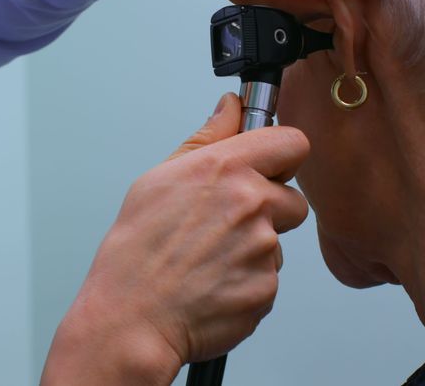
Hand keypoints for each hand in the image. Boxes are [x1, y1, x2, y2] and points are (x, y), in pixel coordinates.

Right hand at [41, 93, 309, 384]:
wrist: (131, 317)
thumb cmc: (137, 251)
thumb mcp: (160, 179)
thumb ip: (207, 139)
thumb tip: (230, 108)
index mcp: (225, 168)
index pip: (292, 142)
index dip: (282, 155)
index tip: (269, 165)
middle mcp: (251, 205)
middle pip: (293, 198)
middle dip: (269, 210)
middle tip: (225, 224)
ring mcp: (263, 249)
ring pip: (277, 242)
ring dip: (253, 249)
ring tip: (208, 259)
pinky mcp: (266, 289)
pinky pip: (268, 278)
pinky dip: (246, 282)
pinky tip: (212, 283)